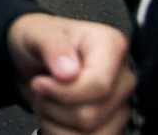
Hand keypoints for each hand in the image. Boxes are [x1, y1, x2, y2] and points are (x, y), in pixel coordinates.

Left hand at [8, 12, 135, 134]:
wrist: (35, 59)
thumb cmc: (41, 41)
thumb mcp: (37, 34)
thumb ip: (52, 47)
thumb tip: (68, 72)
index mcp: (111, 45)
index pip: (99, 84)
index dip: (64, 92)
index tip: (39, 83)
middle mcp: (122, 77)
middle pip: (92, 113)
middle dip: (54, 106)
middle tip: (39, 89)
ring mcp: (120, 104)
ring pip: (91, 133)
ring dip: (56, 123)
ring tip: (46, 101)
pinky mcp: (112, 124)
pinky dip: (62, 134)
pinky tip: (53, 117)